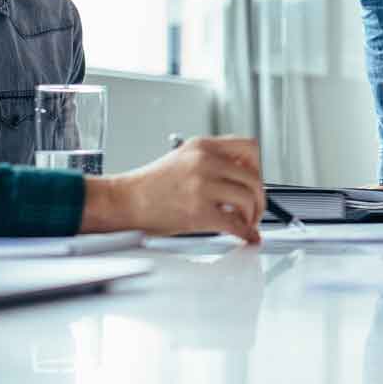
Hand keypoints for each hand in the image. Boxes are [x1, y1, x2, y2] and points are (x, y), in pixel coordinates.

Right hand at [81, 136, 264, 242]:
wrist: (124, 201)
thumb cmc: (149, 185)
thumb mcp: (182, 158)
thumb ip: (212, 162)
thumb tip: (241, 179)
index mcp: (203, 146)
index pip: (249, 148)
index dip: (258, 167)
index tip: (254, 181)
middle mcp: (205, 161)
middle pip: (253, 177)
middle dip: (259, 198)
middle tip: (256, 210)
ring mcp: (202, 186)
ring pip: (248, 199)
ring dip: (253, 216)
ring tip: (245, 223)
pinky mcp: (199, 212)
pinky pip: (235, 224)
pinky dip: (245, 234)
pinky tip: (244, 237)